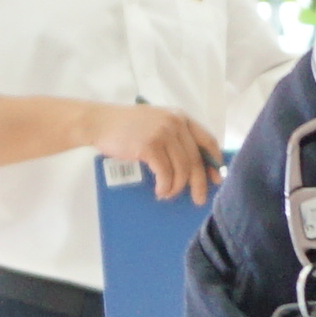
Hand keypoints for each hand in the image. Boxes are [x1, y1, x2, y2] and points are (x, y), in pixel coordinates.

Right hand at [91, 101, 220, 197]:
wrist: (99, 122)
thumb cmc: (127, 127)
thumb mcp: (156, 123)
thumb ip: (175, 137)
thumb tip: (194, 166)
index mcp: (180, 117)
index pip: (208, 140)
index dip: (214, 161)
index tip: (216, 178)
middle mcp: (175, 123)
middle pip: (196, 159)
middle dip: (199, 183)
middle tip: (199, 199)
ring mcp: (162, 133)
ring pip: (182, 169)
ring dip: (177, 187)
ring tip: (168, 194)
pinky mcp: (149, 146)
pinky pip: (165, 174)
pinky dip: (165, 187)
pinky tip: (161, 192)